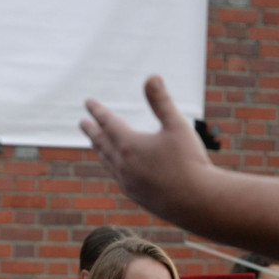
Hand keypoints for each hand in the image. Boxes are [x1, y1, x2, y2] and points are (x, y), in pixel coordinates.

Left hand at [80, 76, 211, 220]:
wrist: (196, 202)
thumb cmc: (189, 162)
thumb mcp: (177, 126)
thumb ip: (161, 102)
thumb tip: (151, 76)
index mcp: (129, 145)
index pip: (108, 123)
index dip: (98, 111)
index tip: (88, 103)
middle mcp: (123, 165)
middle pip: (102, 143)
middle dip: (92, 131)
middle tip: (83, 122)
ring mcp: (127, 182)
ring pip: (107, 162)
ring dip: (100, 149)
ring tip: (95, 143)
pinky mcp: (135, 195)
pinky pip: (117, 177)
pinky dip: (111, 167)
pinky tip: (116, 167)